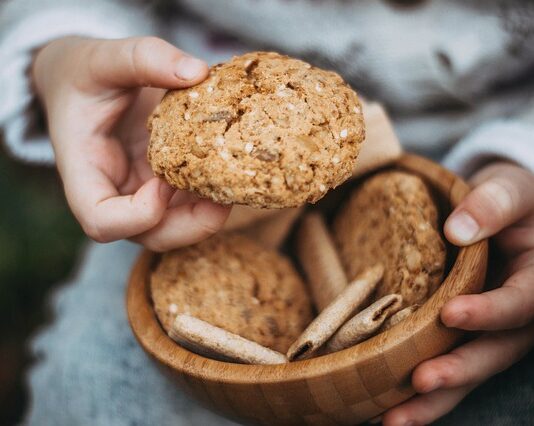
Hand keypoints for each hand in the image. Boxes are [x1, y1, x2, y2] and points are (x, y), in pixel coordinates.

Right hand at [32, 36, 229, 250]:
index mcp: (85, 172)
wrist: (84, 83)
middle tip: (223, 198)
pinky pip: (190, 203)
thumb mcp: (102, 57)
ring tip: (235, 182)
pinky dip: (213, 194)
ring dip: (209, 214)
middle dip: (190, 226)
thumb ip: (143, 58)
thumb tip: (197, 71)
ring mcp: (141, 192)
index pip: (101, 221)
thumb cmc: (84, 75)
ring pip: (177, 227)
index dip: (137, 215)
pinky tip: (232, 168)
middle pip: (150, 236)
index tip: (163, 181)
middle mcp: (114, 193)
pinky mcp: (164, 183)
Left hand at [382, 162, 533, 424]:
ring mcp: (488, 332)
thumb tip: (458, 231)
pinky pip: (444, 366)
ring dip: (432, 400)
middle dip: (458, 370)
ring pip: (467, 373)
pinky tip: (384, 410)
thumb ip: (493, 205)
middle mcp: (514, 316)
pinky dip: (419, 394)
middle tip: (422, 381)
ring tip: (393, 420)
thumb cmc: (507, 199)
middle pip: (493, 353)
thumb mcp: (509, 189)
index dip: (489, 313)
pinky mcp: (460, 337)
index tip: (452, 314)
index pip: (520, 303)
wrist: (496, 212)